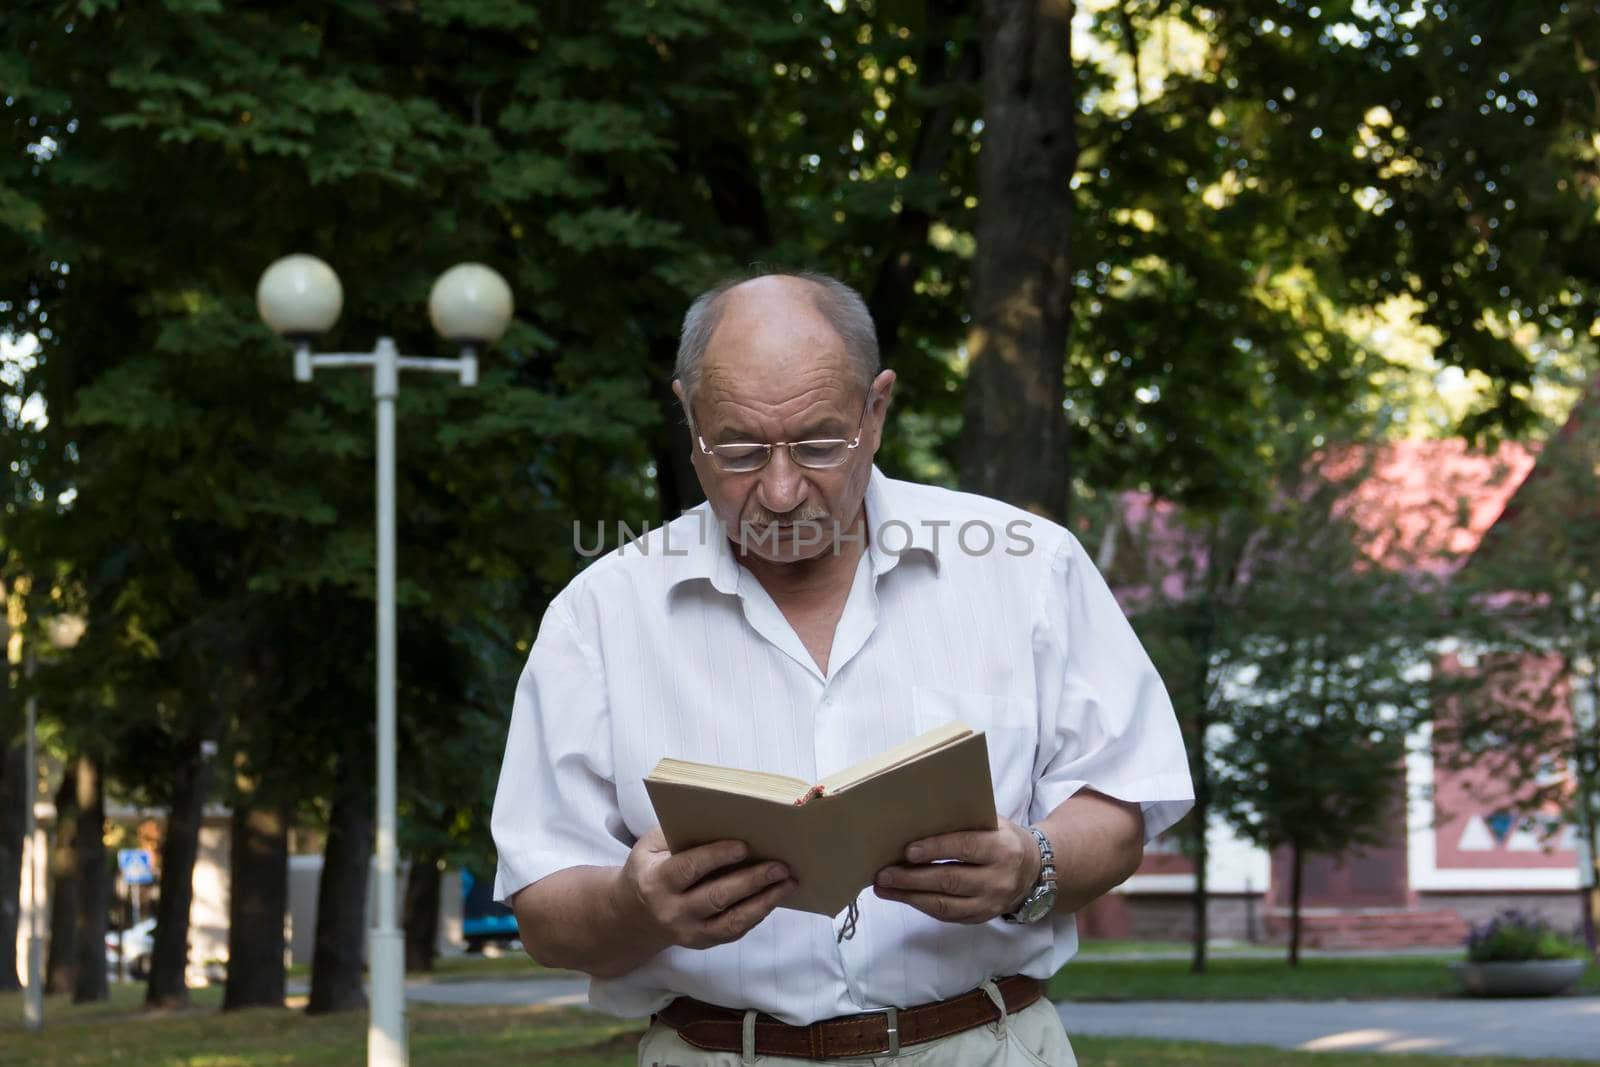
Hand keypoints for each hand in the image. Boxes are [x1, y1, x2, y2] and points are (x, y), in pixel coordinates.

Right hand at [613, 827, 796, 950]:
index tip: (745, 845)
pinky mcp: (702, 942)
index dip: (716, 857)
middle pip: (717, 897)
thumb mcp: (648, 848)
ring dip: (764, 902)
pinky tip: (774, 896)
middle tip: (780, 865)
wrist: (631, 916)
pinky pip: (734, 931)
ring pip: (731, 922)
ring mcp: (688, 932)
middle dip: (752, 881)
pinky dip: (757, 913)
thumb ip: (677, 834)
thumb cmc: (647, 870)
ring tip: (788, 883)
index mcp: (656, 882)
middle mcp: (672, 912)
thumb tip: (720, 819)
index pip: (689, 869)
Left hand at [872, 820, 1039, 923]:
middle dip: (912, 878)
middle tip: (883, 874)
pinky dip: (922, 905)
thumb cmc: (1001, 838)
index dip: (935, 850)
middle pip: (950, 880)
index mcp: (1002, 848)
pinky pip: (948, 915)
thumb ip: (962, 822)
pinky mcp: (981, 917)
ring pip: (945, 904)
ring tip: (883, 888)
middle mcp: (998, 879)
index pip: (965, 848)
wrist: (1033, 869)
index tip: (908, 851)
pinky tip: (903, 896)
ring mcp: (991, 903)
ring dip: (910, 897)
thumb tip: (917, 820)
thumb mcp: (991, 823)